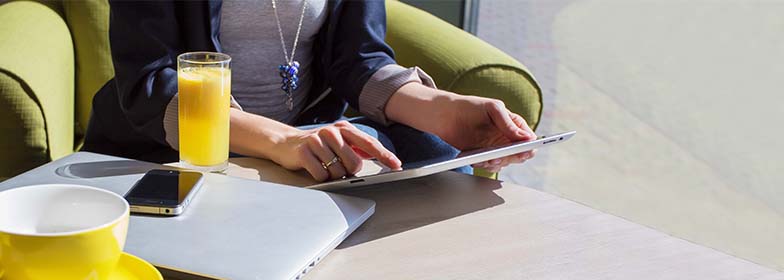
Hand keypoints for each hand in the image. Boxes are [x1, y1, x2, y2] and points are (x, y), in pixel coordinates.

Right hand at [272, 121, 401, 181]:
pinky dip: (320, 177)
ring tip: (324, 166)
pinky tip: (315, 168)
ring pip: (337, 171)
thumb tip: (380, 157)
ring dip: (333, 175)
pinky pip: (321, 174)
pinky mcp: (304, 151)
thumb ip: (357, 147)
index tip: (396, 165)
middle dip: (349, 171)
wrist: (286, 143)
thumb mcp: (339, 142)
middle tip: (339, 168)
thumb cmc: (317, 145)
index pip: (368, 143)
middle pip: (354, 162)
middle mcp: (332, 132)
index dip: (383, 155)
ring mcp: (317, 140)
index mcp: (344, 129)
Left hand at [436, 95, 536, 171]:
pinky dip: (485, 165)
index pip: (528, 138)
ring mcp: (495, 148)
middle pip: (518, 154)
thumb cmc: (469, 106)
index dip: (528, 147)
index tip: (523, 151)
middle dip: (511, 158)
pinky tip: (476, 159)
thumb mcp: (493, 109)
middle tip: (500, 156)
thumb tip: (526, 137)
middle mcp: (506, 137)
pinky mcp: (482, 156)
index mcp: (513, 124)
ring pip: (504, 163)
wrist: (444, 115)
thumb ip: (509, 123)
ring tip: (486, 158)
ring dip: (496, 163)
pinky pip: (490, 166)